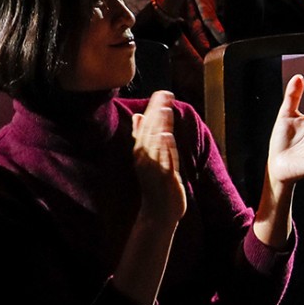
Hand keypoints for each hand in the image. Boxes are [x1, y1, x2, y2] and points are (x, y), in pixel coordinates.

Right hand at [131, 91, 186, 226]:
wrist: (158, 212)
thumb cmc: (154, 183)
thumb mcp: (147, 158)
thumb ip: (142, 136)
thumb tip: (137, 115)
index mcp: (141, 152)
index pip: (145, 126)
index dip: (153, 109)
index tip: (161, 92)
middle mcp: (144, 158)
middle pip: (150, 131)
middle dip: (157, 112)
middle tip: (164, 94)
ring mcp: (153, 168)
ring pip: (156, 144)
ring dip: (160, 126)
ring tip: (164, 109)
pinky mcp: (164, 178)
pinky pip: (164, 161)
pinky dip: (164, 148)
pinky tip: (167, 136)